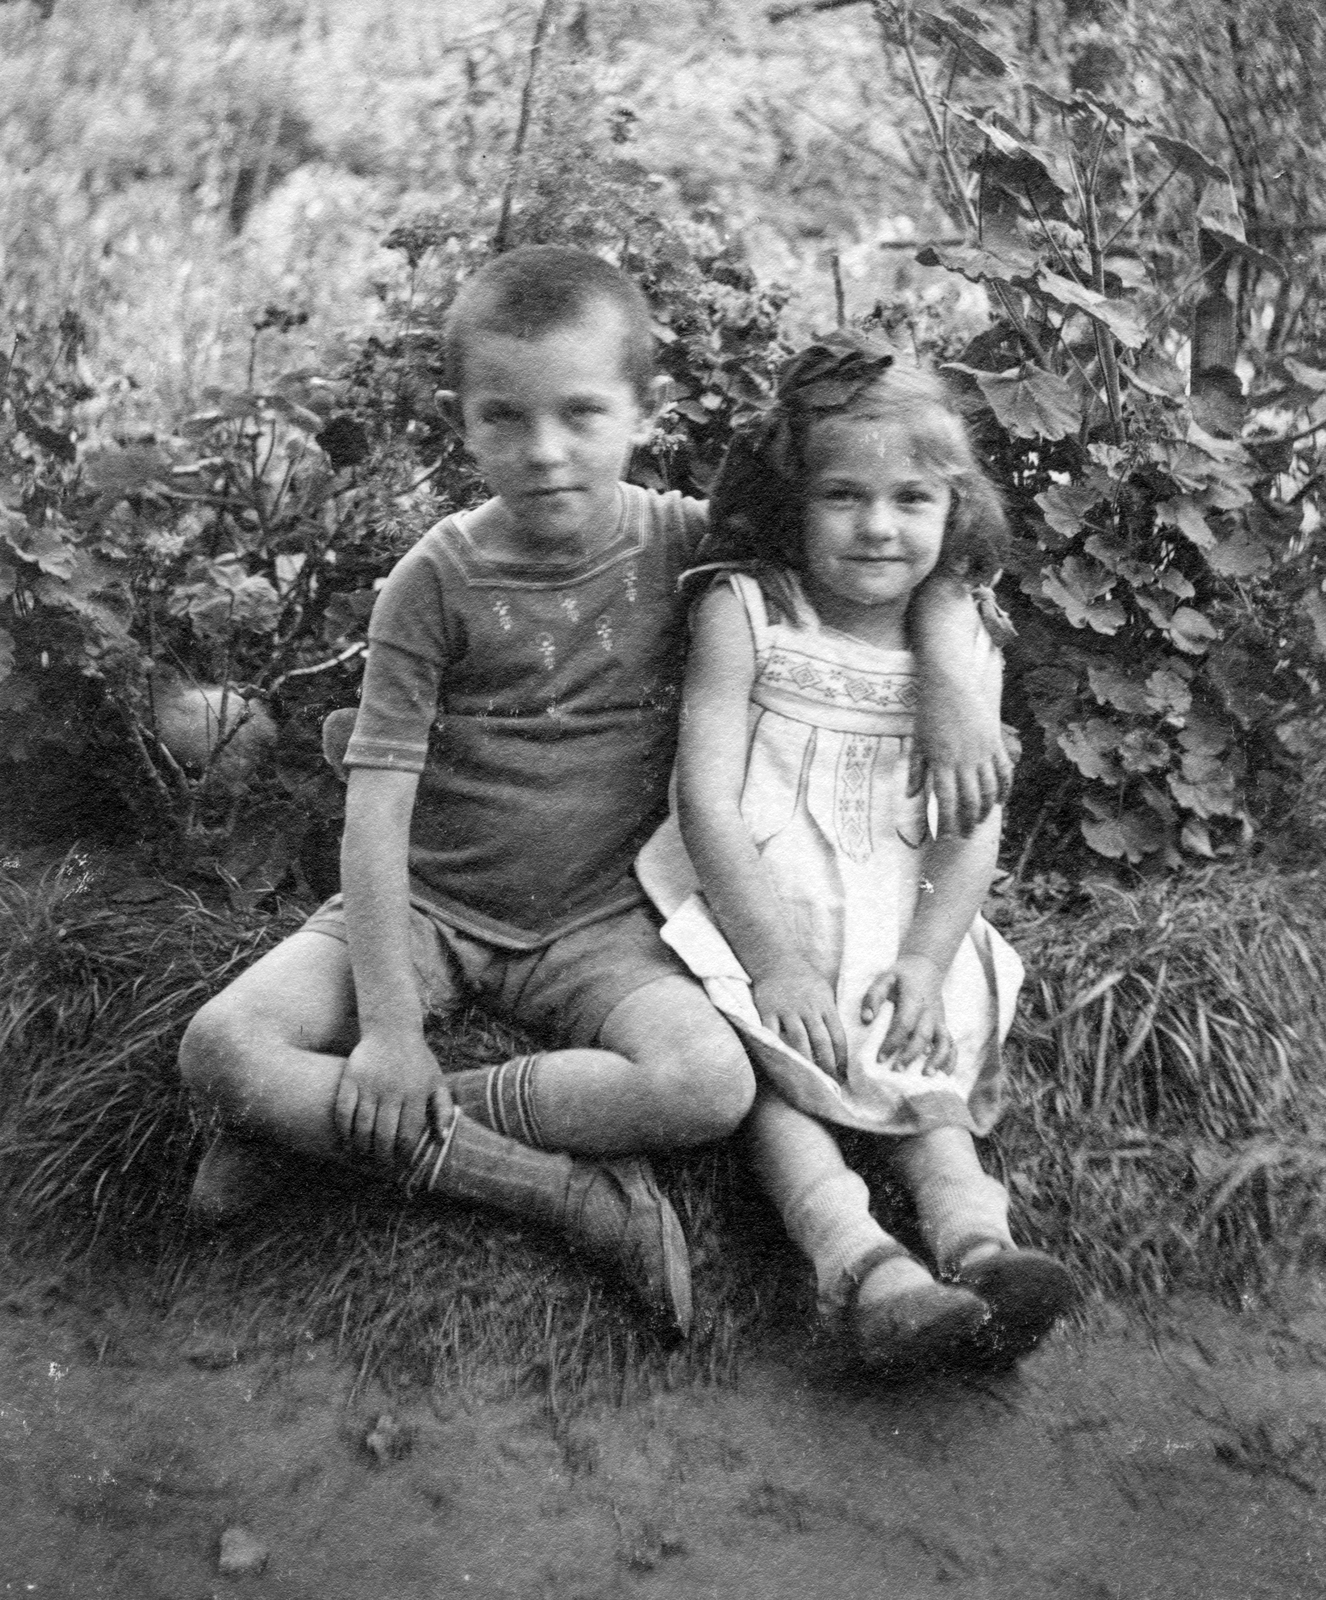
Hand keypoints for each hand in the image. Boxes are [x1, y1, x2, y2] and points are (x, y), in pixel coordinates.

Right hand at [333, 1028, 448, 1165]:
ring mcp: (369, 1085)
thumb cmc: (418, 1061)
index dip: (404, 1155)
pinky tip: (347, 1139)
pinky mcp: (350, 1078)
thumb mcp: (436, 1081)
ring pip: (362, 1126)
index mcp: (415, 1094)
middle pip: (384, 1135)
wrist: (392, 1030)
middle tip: (382, 1164)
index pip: (408, 1135)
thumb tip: (443, 1139)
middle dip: (382, 1156)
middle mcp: (392, 1091)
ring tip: (363, 1155)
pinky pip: (343, 1111)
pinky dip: (343, 1129)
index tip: (402, 1163)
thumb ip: (443, 1110)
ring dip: (361, 1146)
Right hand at [752, 960, 847, 1079]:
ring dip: (805, 1061)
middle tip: (828, 1083)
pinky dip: (777, 1049)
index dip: (842, 1057)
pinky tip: (781, 1063)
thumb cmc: (805, 979)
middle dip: (826, 1064)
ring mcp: (787, 1010)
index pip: (838, 1036)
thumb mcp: (824, 992)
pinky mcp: (768, 1011)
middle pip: (821, 1041)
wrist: (778, 960)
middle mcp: (808, 1009)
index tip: (843, 1074)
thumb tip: (840, 1044)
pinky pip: (773, 1034)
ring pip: (799, 1041)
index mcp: (825, 1005)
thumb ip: (830, 1015)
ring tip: (808, 1078)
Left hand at [862, 956, 954, 1075]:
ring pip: (944, 1041)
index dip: (893, 1041)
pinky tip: (943, 1075)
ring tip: (926, 1076)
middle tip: (896, 1070)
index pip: (904, 1023)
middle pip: (923, 1035)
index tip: (880, 1058)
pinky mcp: (944, 1025)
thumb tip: (866, 1019)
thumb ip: (873, 996)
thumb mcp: (884, 978)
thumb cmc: (901, 976)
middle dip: (910, 1054)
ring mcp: (939, 1019)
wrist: (926, 967)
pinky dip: (951, 1060)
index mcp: (914, 998)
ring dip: (937, 1059)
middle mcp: (930, 1011)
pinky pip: (952, 1044)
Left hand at [907, 677, 1011, 837]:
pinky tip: (1000, 802)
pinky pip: (1004, 771)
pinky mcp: (995, 742)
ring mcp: (983, 751)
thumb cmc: (928, 712)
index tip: (945, 836)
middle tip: (964, 835)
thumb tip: (911, 796)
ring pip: (990, 790)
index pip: (946, 802)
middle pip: (970, 801)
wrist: (949, 683)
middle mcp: (964, 760)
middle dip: (967, 822)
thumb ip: (916, 770)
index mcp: (942, 762)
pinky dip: (1005, 789)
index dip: (947, 822)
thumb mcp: (917, 742)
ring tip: (979, 821)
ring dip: (985, 809)